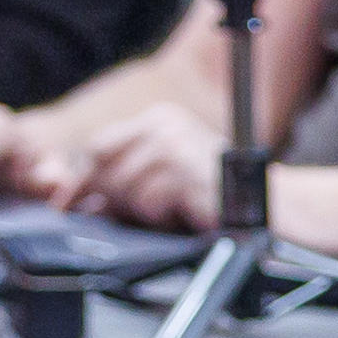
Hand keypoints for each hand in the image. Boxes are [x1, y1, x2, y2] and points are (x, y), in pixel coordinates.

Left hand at [51, 106, 229, 233]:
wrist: (271, 209)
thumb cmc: (214, 200)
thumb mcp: (161, 182)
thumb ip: (121, 183)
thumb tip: (72, 197)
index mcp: (158, 122)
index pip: (98, 147)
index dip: (80, 179)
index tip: (66, 204)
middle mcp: (164, 126)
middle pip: (103, 165)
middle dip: (111, 197)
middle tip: (141, 214)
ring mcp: (175, 145)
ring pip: (124, 187)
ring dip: (143, 211)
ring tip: (172, 212)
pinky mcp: (187, 170)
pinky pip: (150, 200)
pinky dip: (161, 216)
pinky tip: (183, 213)